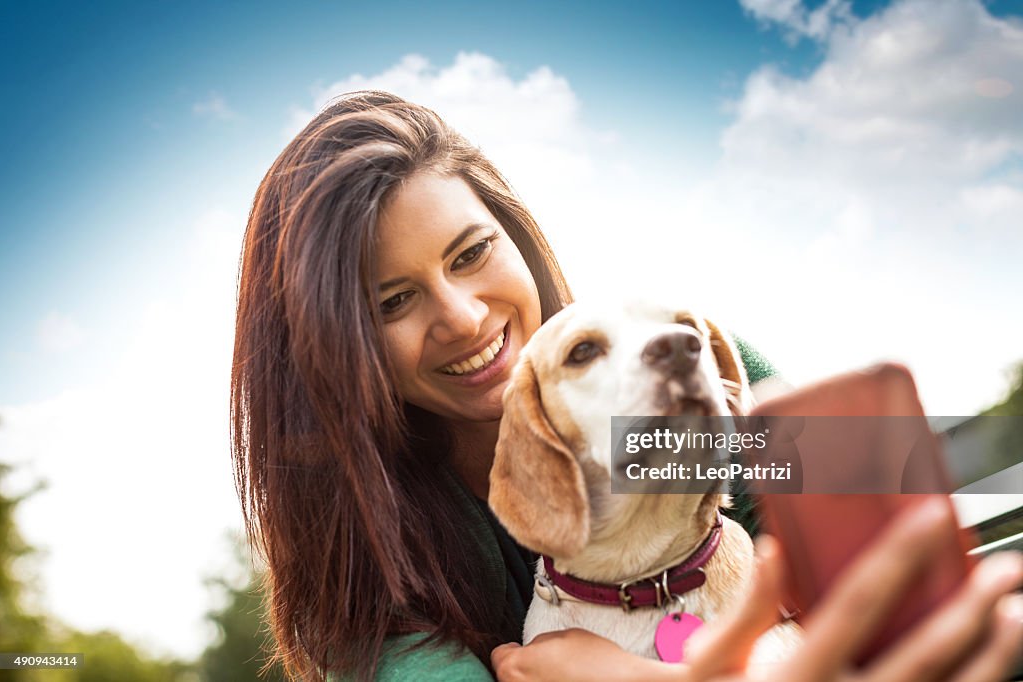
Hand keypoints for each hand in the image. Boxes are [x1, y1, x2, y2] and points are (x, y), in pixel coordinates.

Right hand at [492, 498, 1022, 681]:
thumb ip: (567, 676)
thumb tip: (498, 657)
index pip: (736, 644)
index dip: (759, 597)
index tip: (778, 544)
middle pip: (846, 644)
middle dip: (895, 577)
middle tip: (936, 521)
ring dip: (968, 631)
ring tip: (1005, 583)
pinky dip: (983, 672)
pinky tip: (1010, 632)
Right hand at [689, 497, 1022, 680]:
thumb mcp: (711, 659)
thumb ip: (746, 610)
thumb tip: (775, 550)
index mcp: (796, 676)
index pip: (858, 600)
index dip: (900, 553)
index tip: (934, 514)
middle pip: (925, 653)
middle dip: (973, 607)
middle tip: (1005, 568)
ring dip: (993, 656)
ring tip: (1015, 614)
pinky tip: (990, 665)